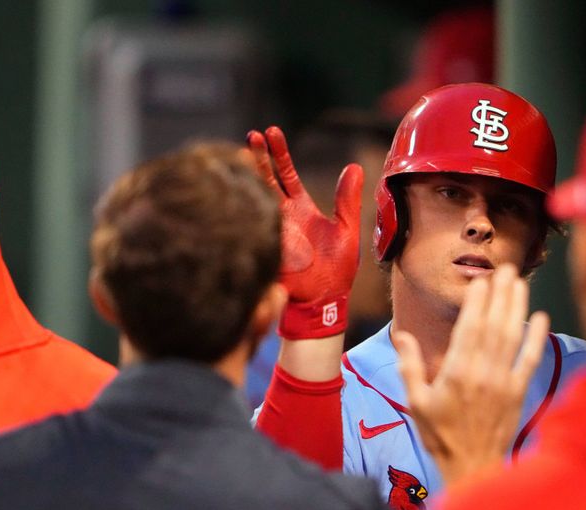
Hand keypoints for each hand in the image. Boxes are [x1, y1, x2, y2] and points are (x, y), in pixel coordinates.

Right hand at [247, 126, 362, 338]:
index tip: (271, 131)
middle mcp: (282, 215)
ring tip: (237, 154)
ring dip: (244, 178)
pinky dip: (239, 206)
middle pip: (264, 179)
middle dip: (256, 157)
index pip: (285, 173)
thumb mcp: (347, 230)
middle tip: (251, 135)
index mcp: (301, 207)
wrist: (324, 301)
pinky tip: (231, 189)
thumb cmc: (338, 269)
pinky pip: (248, 223)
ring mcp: (270, 229)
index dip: (277, 153)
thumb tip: (354, 167)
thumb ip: (347, 201)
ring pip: (252, 198)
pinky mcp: (263, 245)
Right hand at [393, 265, 550, 485]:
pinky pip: (530, 360)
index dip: (477, 300)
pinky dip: (537, 338)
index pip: (469, 327)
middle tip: (506, 267)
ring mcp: (503, 382)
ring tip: (521, 281)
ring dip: (517, 306)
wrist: (470, 467)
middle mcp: (482, 372)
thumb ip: (409, 366)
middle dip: (500, 294)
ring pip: (512, 336)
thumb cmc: (440, 436)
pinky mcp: (518, 393)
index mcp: (455, 372)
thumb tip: (401, 336)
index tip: (481, 279)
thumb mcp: (416, 402)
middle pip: (493, 324)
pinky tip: (541, 318)